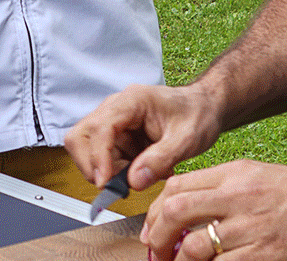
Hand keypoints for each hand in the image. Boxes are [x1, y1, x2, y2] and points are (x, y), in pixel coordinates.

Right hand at [63, 82, 223, 195]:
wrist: (204, 108)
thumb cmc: (197, 114)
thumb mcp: (187, 138)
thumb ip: (161, 158)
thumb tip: (133, 181)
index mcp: (131, 101)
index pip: (99, 127)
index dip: (98, 157)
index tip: (105, 182)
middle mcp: (115, 109)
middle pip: (82, 136)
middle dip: (93, 165)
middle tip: (117, 185)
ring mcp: (113, 122)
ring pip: (88, 150)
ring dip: (108, 170)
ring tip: (140, 175)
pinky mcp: (117, 136)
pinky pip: (104, 157)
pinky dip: (117, 171)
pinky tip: (142, 170)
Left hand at [140, 161, 286, 260]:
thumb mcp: (259, 177)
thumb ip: (223, 190)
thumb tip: (186, 212)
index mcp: (235, 174)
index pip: (176, 187)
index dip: (155, 212)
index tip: (153, 231)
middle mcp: (239, 196)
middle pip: (175, 212)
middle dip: (158, 237)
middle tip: (158, 254)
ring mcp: (253, 227)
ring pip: (195, 248)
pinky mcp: (269, 254)